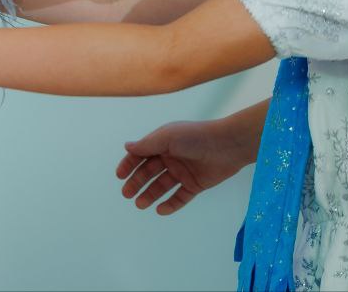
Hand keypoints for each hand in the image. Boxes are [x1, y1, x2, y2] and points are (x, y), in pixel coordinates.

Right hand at [116, 117, 258, 214]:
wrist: (227, 145)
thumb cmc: (195, 137)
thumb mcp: (167, 137)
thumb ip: (147, 145)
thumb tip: (127, 146)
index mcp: (163, 143)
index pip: (141, 154)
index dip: (129, 164)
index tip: (120, 176)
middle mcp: (172, 157)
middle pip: (149, 172)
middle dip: (137, 182)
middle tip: (126, 194)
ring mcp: (183, 172)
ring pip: (162, 186)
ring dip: (150, 195)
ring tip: (140, 204)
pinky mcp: (196, 184)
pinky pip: (180, 197)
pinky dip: (170, 204)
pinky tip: (160, 210)